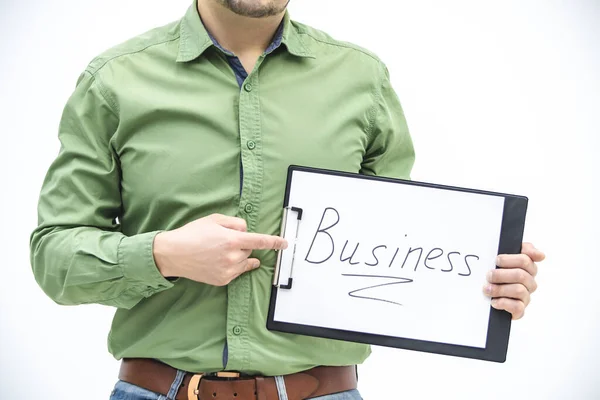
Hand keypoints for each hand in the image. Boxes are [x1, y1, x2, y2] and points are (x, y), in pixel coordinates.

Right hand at [153, 213, 287, 285]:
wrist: (173, 254)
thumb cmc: (193, 234)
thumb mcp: (214, 219)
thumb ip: (235, 223)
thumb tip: (246, 230)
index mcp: (233, 239)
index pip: (260, 241)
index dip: (275, 242)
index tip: (284, 244)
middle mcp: (233, 257)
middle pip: (249, 249)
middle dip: (241, 244)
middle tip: (222, 241)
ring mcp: (228, 270)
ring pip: (244, 261)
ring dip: (238, 256)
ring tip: (218, 251)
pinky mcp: (223, 280)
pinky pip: (236, 271)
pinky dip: (232, 265)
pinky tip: (217, 261)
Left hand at [483, 242, 544, 319]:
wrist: (486, 298)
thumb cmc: (495, 275)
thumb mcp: (501, 259)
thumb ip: (516, 249)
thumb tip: (540, 255)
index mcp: (527, 267)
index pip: (526, 260)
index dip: (510, 259)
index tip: (497, 260)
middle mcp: (529, 282)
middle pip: (521, 275)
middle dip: (501, 274)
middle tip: (488, 275)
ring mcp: (525, 296)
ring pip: (519, 290)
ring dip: (500, 289)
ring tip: (486, 289)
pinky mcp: (519, 310)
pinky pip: (517, 307)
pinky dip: (503, 303)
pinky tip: (493, 301)